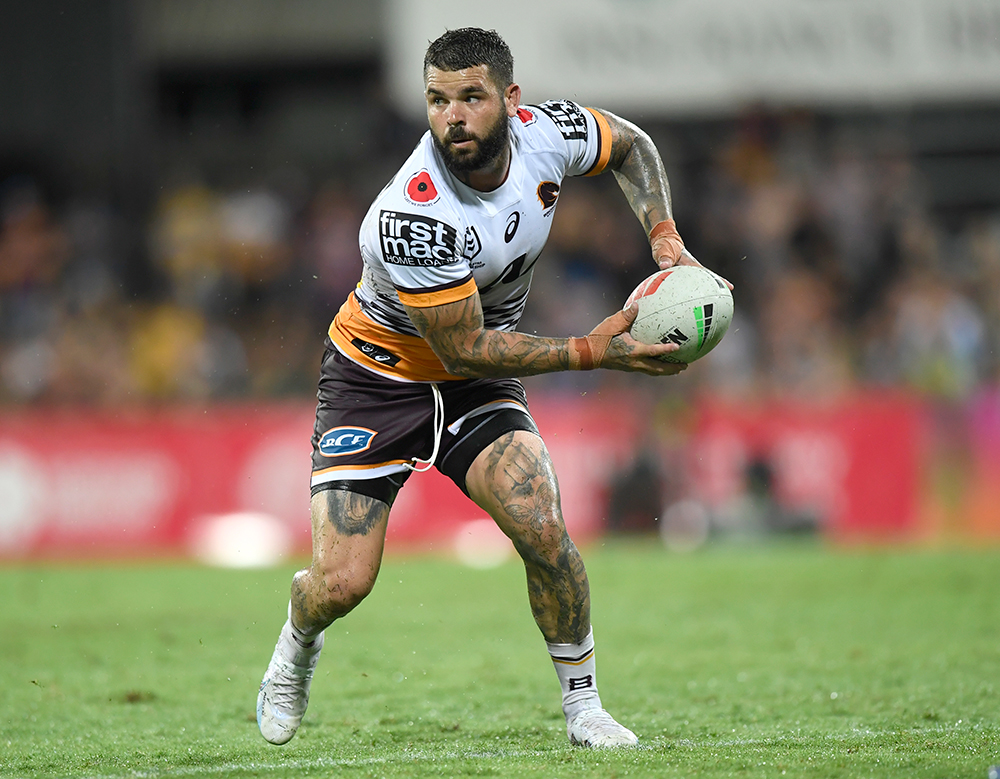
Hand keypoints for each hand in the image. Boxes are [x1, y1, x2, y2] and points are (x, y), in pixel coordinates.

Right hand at [569, 304, 687, 374]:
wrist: (588, 354)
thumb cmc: (599, 338)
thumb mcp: (612, 324)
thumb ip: (626, 315)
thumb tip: (637, 304)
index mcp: (632, 351)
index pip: (653, 351)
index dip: (666, 350)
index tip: (678, 347)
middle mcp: (634, 362)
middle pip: (658, 369)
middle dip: (672, 368)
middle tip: (685, 365)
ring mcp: (632, 367)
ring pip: (653, 372)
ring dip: (666, 371)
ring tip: (677, 369)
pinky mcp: (628, 367)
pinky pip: (646, 369)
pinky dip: (656, 368)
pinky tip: (659, 363)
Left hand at [651, 220, 733, 290]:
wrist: (663, 238)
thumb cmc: (664, 244)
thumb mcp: (663, 250)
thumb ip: (664, 258)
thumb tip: (664, 265)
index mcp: (690, 263)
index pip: (706, 273)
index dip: (718, 280)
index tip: (729, 286)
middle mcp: (692, 267)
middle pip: (708, 277)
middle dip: (719, 284)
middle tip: (730, 292)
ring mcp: (688, 270)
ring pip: (699, 280)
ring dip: (707, 288)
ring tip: (715, 299)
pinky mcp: (682, 273)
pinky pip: (687, 283)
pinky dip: (690, 290)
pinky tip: (691, 298)